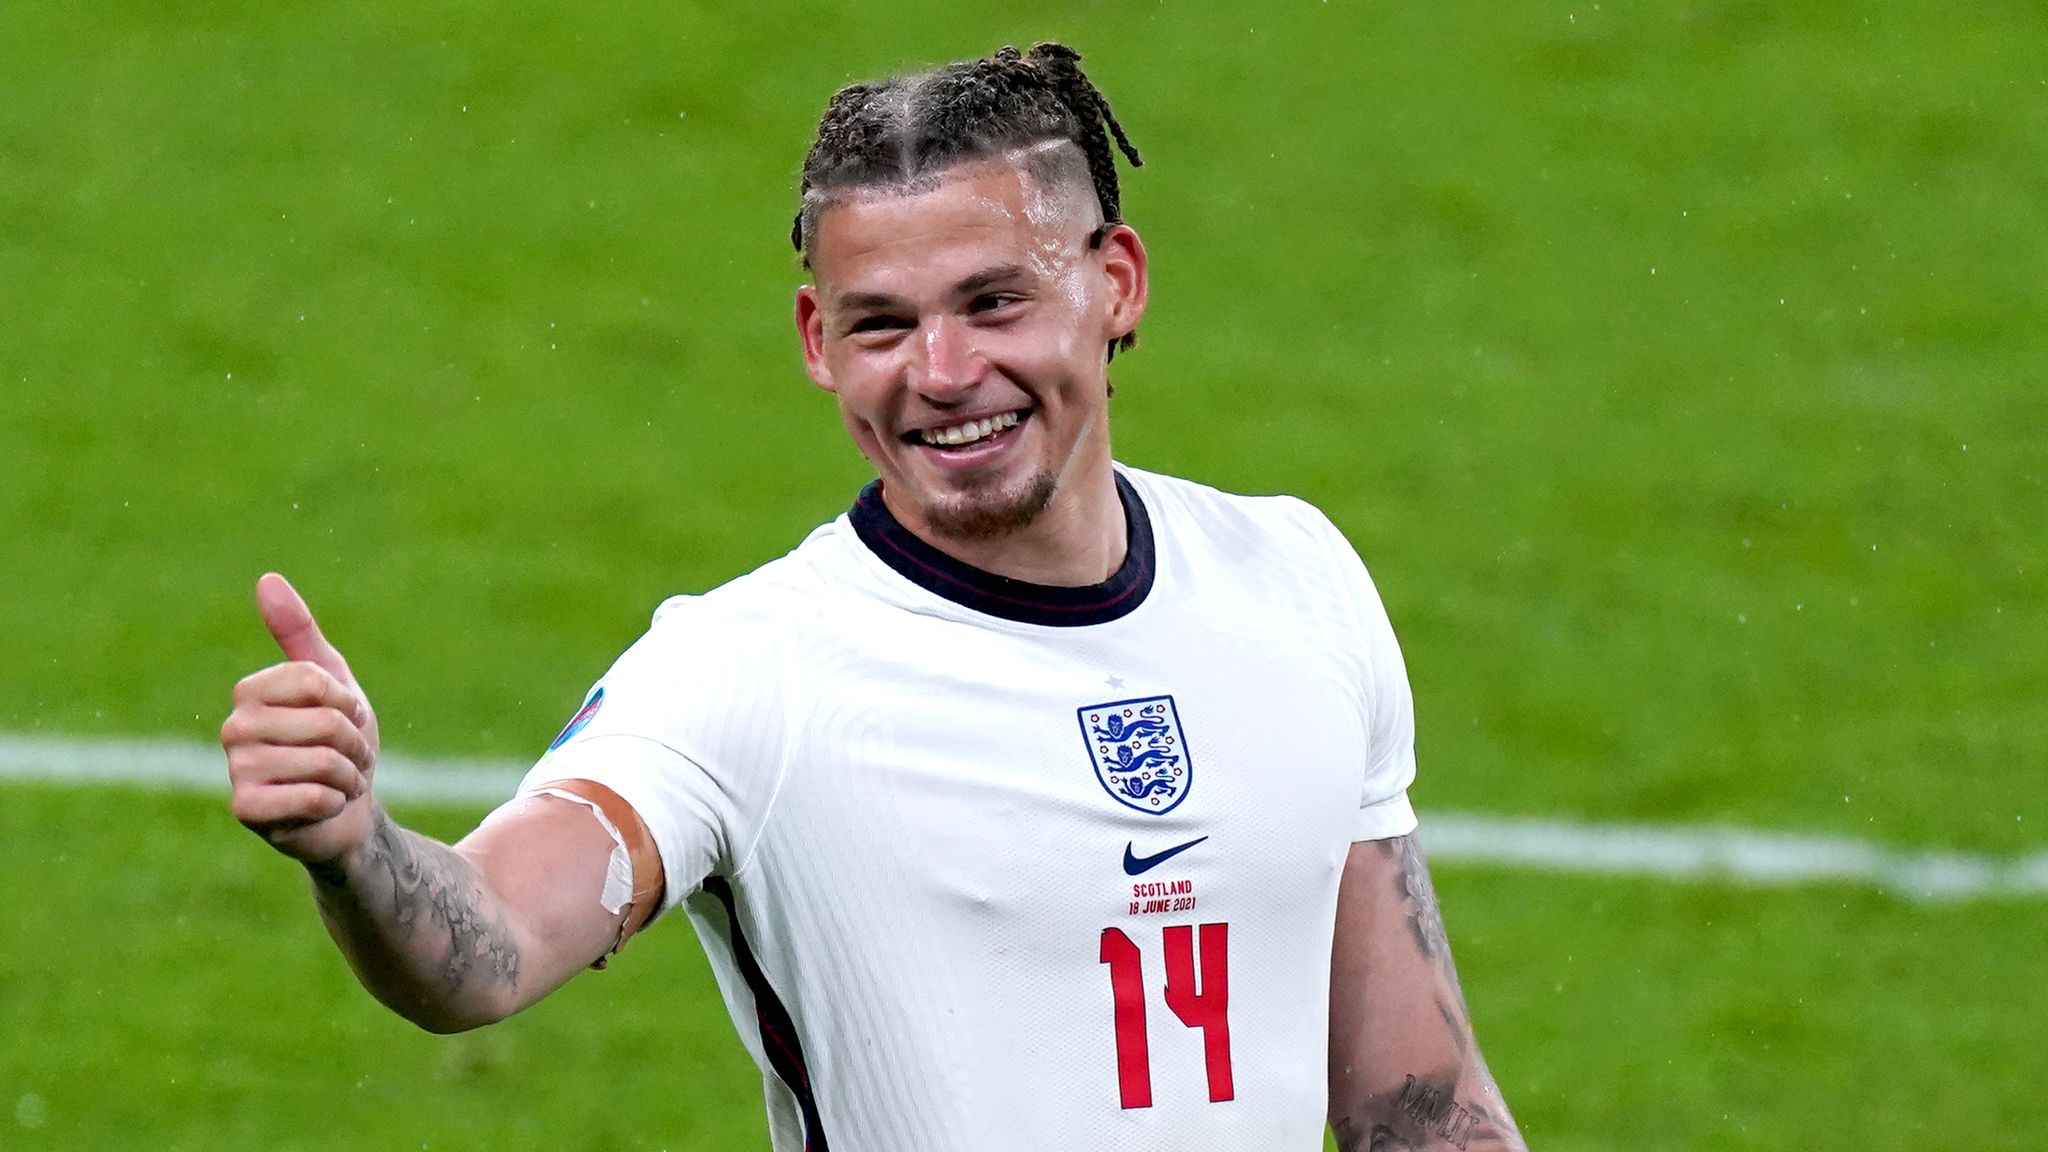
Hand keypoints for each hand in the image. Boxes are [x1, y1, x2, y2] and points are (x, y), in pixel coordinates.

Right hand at [221, 573, 382, 865]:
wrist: (346, 810)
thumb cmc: (338, 742)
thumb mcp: (331, 681)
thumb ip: (299, 632)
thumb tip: (267, 579)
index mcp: (251, 692)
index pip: (314, 681)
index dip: (346, 703)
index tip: (346, 717)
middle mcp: (234, 728)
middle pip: (324, 722)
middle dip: (354, 744)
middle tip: (345, 758)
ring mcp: (237, 770)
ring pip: (323, 761)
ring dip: (348, 776)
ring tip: (336, 782)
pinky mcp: (246, 810)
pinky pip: (311, 797)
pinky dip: (333, 803)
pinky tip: (322, 807)